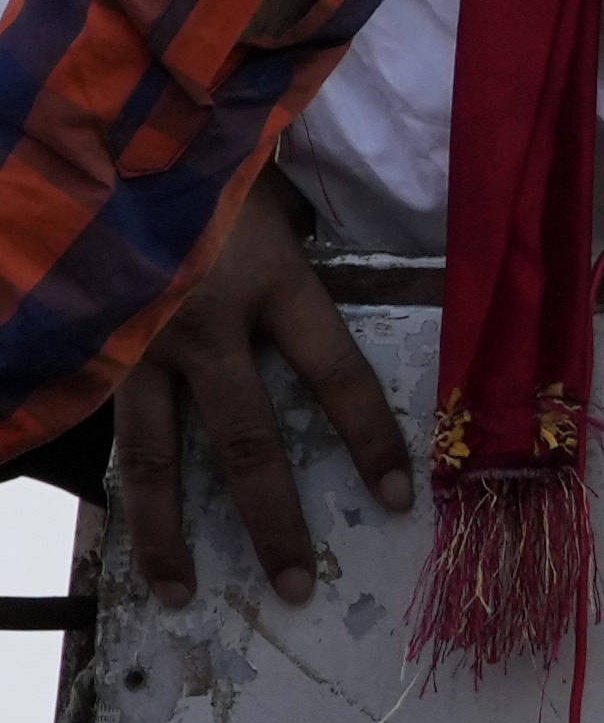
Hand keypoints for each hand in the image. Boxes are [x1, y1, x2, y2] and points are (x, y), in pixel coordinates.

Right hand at [111, 176, 410, 606]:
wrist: (103, 129)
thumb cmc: (208, 156)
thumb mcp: (272, 194)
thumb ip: (298, 251)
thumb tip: (325, 302)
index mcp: (272, 280)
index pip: (340, 375)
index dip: (371, 440)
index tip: (398, 497)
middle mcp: (204, 326)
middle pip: (247, 445)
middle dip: (273, 523)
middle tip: (297, 587)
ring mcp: (134, 346)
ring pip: (152, 462)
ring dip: (168, 537)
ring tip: (181, 594)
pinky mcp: (84, 353)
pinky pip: (97, 432)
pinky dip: (106, 489)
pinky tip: (112, 536)